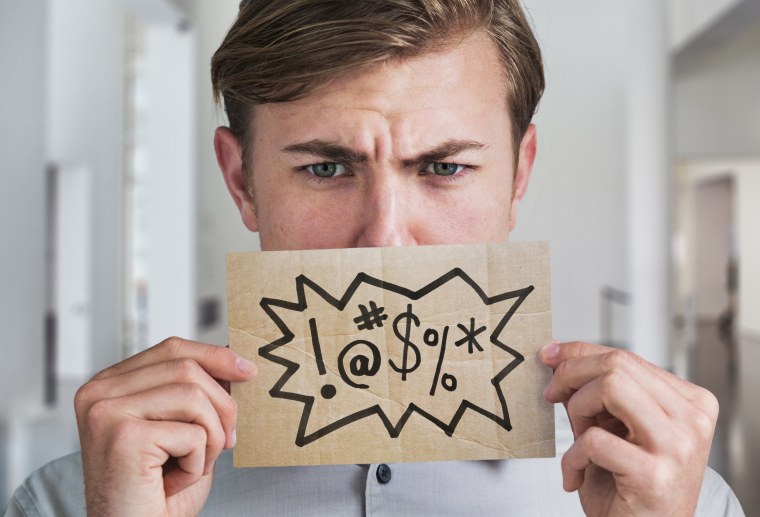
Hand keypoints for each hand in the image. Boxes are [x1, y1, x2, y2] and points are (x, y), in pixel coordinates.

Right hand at [74, 337, 256, 515]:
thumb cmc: (158, 492)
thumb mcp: (182, 428)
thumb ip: (196, 391)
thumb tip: (235, 362)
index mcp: (110, 385)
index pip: (172, 349)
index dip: (215, 356)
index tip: (247, 371)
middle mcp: (99, 393)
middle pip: (187, 368)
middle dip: (222, 406)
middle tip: (227, 441)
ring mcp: (106, 412)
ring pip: (194, 396)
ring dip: (211, 437)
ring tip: (196, 465)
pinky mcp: (122, 436)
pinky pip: (192, 433)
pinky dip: (198, 462)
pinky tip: (175, 480)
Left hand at [540, 341, 717, 516]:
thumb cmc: (628, 487)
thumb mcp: (614, 428)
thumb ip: (594, 393)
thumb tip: (557, 356)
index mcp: (690, 402)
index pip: (626, 357)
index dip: (579, 353)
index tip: (549, 357)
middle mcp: (692, 419)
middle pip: (617, 364)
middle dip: (571, 375)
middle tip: (551, 395)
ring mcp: (678, 446)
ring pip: (610, 388)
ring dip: (578, 410)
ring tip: (578, 438)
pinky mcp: (654, 475)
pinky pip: (594, 440)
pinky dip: (572, 456)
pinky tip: (575, 474)